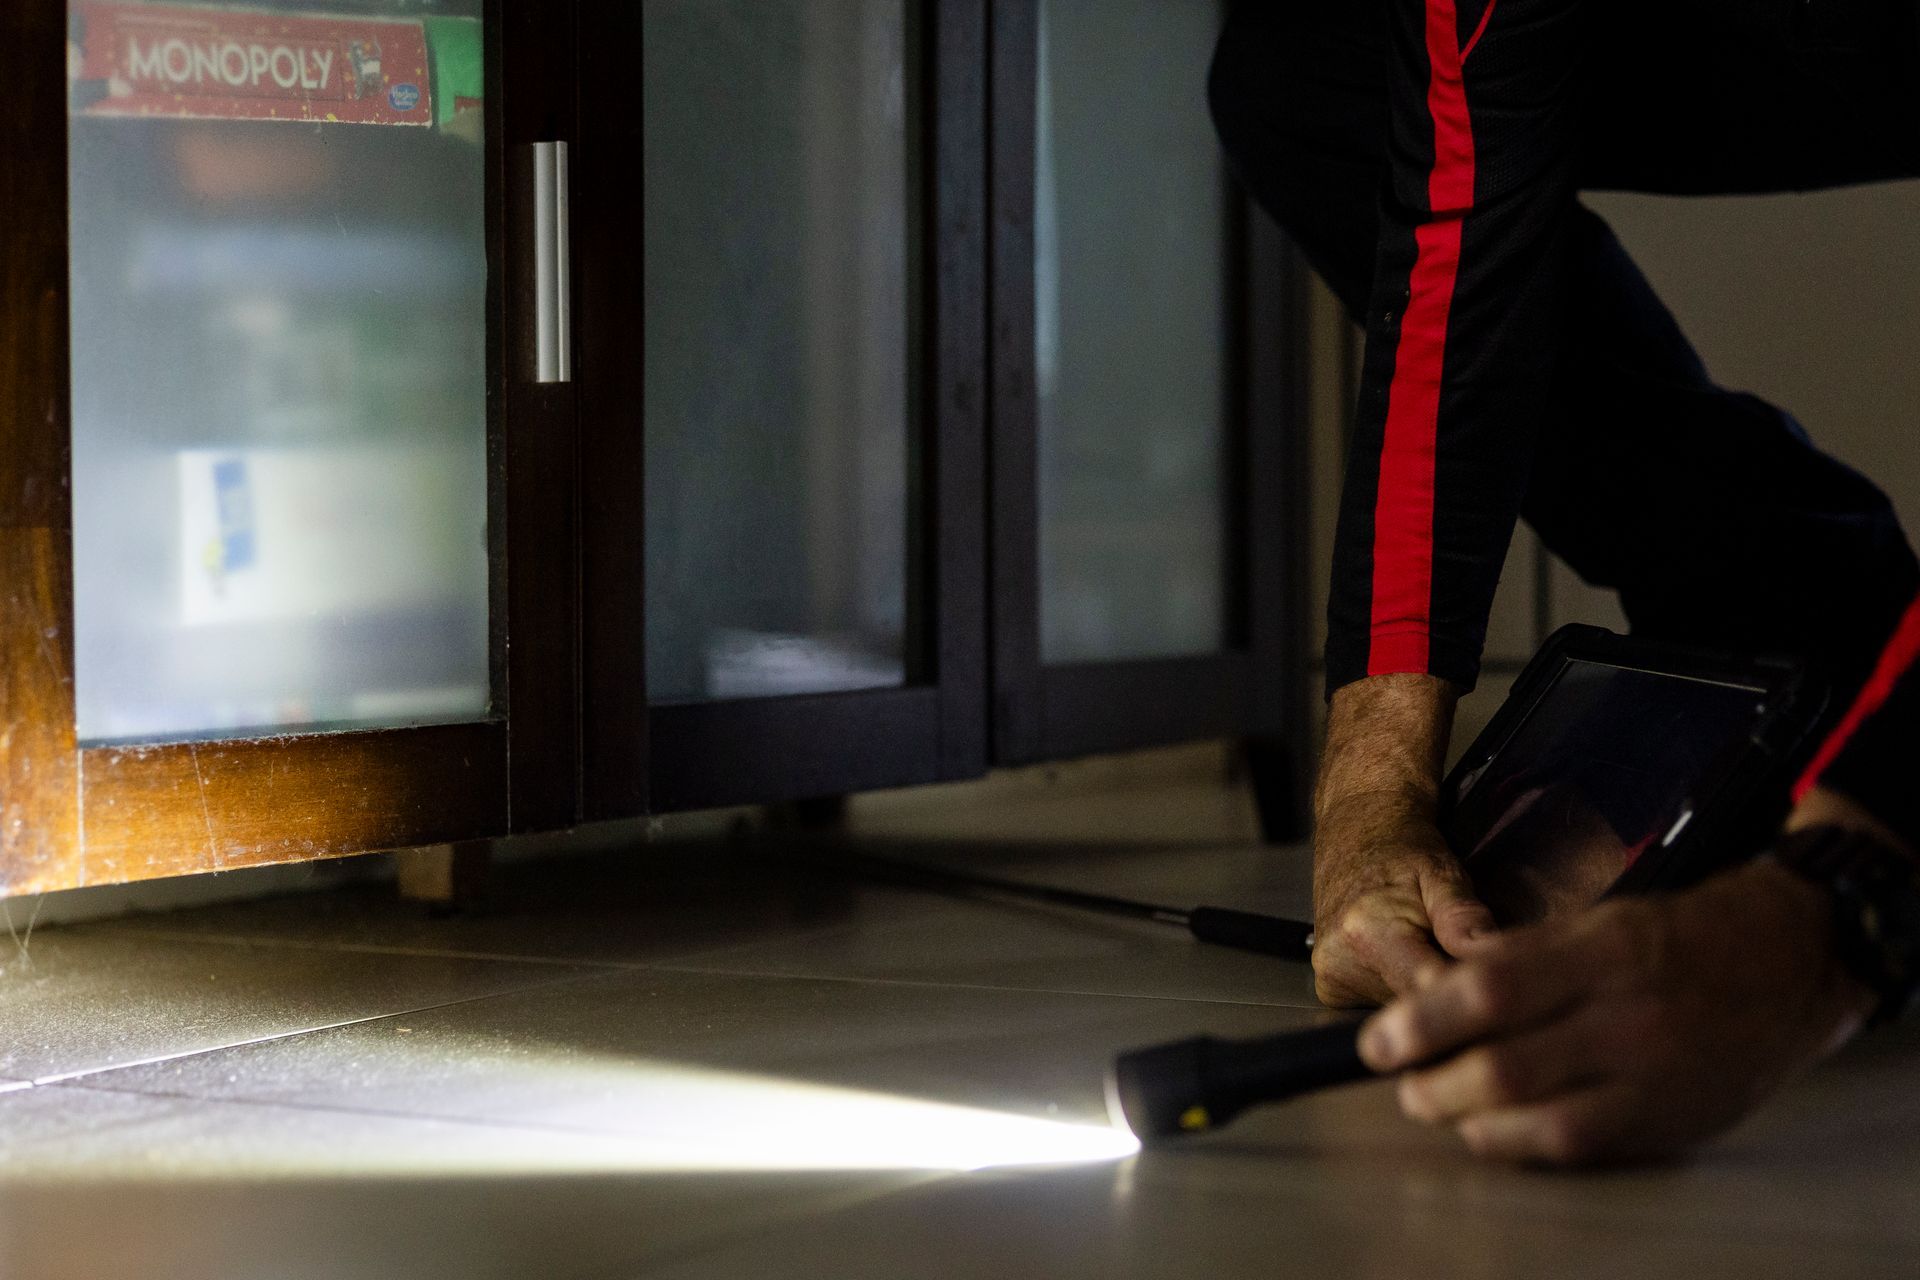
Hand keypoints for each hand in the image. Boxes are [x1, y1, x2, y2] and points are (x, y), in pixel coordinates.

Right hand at [1312, 673, 1493, 1006]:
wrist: (1357, 826)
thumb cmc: (1402, 845)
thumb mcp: (1443, 872)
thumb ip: (1462, 916)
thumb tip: (1487, 955)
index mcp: (1367, 934)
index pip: (1432, 994)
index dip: (1476, 998)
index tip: (1509, 993)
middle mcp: (1339, 965)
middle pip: (1419, 1010)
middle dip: (1458, 999)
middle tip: (1483, 971)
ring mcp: (1332, 981)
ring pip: (1405, 1013)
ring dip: (1436, 996)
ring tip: (1447, 958)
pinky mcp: (1332, 989)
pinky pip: (1387, 1007)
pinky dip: (1412, 992)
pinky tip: (1422, 962)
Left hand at [1357, 861, 1876, 1165]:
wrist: (1788, 963)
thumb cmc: (1679, 938)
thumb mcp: (1597, 921)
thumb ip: (1519, 956)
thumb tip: (1434, 989)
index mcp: (1605, 951)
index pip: (1491, 990)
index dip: (1421, 1021)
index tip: (1378, 1039)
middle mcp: (1629, 1017)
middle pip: (1504, 1066)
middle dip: (1432, 1082)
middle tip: (1402, 1079)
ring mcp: (1653, 1076)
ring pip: (1536, 1118)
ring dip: (1466, 1118)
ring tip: (1436, 1103)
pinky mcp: (1668, 1121)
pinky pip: (1577, 1146)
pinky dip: (1518, 1143)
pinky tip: (1490, 1130)